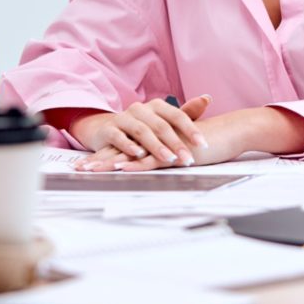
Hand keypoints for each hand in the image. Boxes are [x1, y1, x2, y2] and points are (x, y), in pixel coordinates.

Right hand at [71, 95, 211, 168]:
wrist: (106, 131)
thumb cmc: (141, 128)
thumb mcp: (162, 121)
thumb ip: (185, 112)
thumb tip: (208, 98)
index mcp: (156, 106)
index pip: (177, 115)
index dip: (191, 129)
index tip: (203, 144)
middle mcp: (140, 109)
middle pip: (161, 126)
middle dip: (177, 143)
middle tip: (188, 159)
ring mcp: (123, 118)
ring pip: (142, 131)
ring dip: (157, 146)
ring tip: (170, 159)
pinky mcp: (108, 129)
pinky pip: (119, 137)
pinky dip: (129, 146)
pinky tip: (139, 154)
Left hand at [89, 106, 303, 171]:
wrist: (226, 134)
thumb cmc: (203, 142)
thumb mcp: (178, 148)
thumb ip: (163, 151)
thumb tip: (149, 159)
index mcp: (152, 139)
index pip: (123, 146)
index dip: (103, 155)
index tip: (84, 164)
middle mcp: (153, 138)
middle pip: (121, 149)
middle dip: (98, 160)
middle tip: (77, 169)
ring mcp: (162, 144)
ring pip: (131, 153)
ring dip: (109, 162)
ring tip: (90, 170)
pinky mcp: (173, 151)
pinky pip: (151, 158)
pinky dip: (135, 163)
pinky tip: (120, 167)